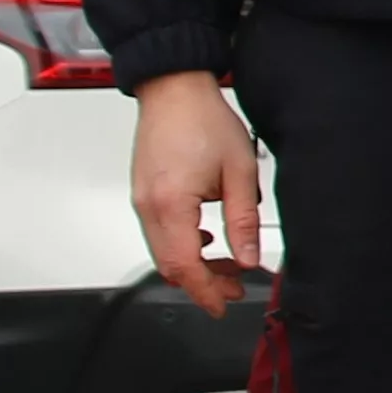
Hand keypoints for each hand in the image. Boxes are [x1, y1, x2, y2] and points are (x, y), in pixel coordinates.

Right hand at [128, 72, 264, 314]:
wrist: (174, 87)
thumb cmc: (202, 119)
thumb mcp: (239, 171)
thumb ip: (243, 220)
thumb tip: (249, 257)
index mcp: (171, 204)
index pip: (186, 266)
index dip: (206, 292)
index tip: (223, 305)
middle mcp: (149, 206)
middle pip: (169, 266)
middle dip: (202, 283)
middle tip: (232, 287)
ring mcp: (142, 200)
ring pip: (162, 252)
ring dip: (193, 265)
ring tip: (226, 265)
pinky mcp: (143, 193)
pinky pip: (158, 233)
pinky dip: (182, 245)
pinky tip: (206, 238)